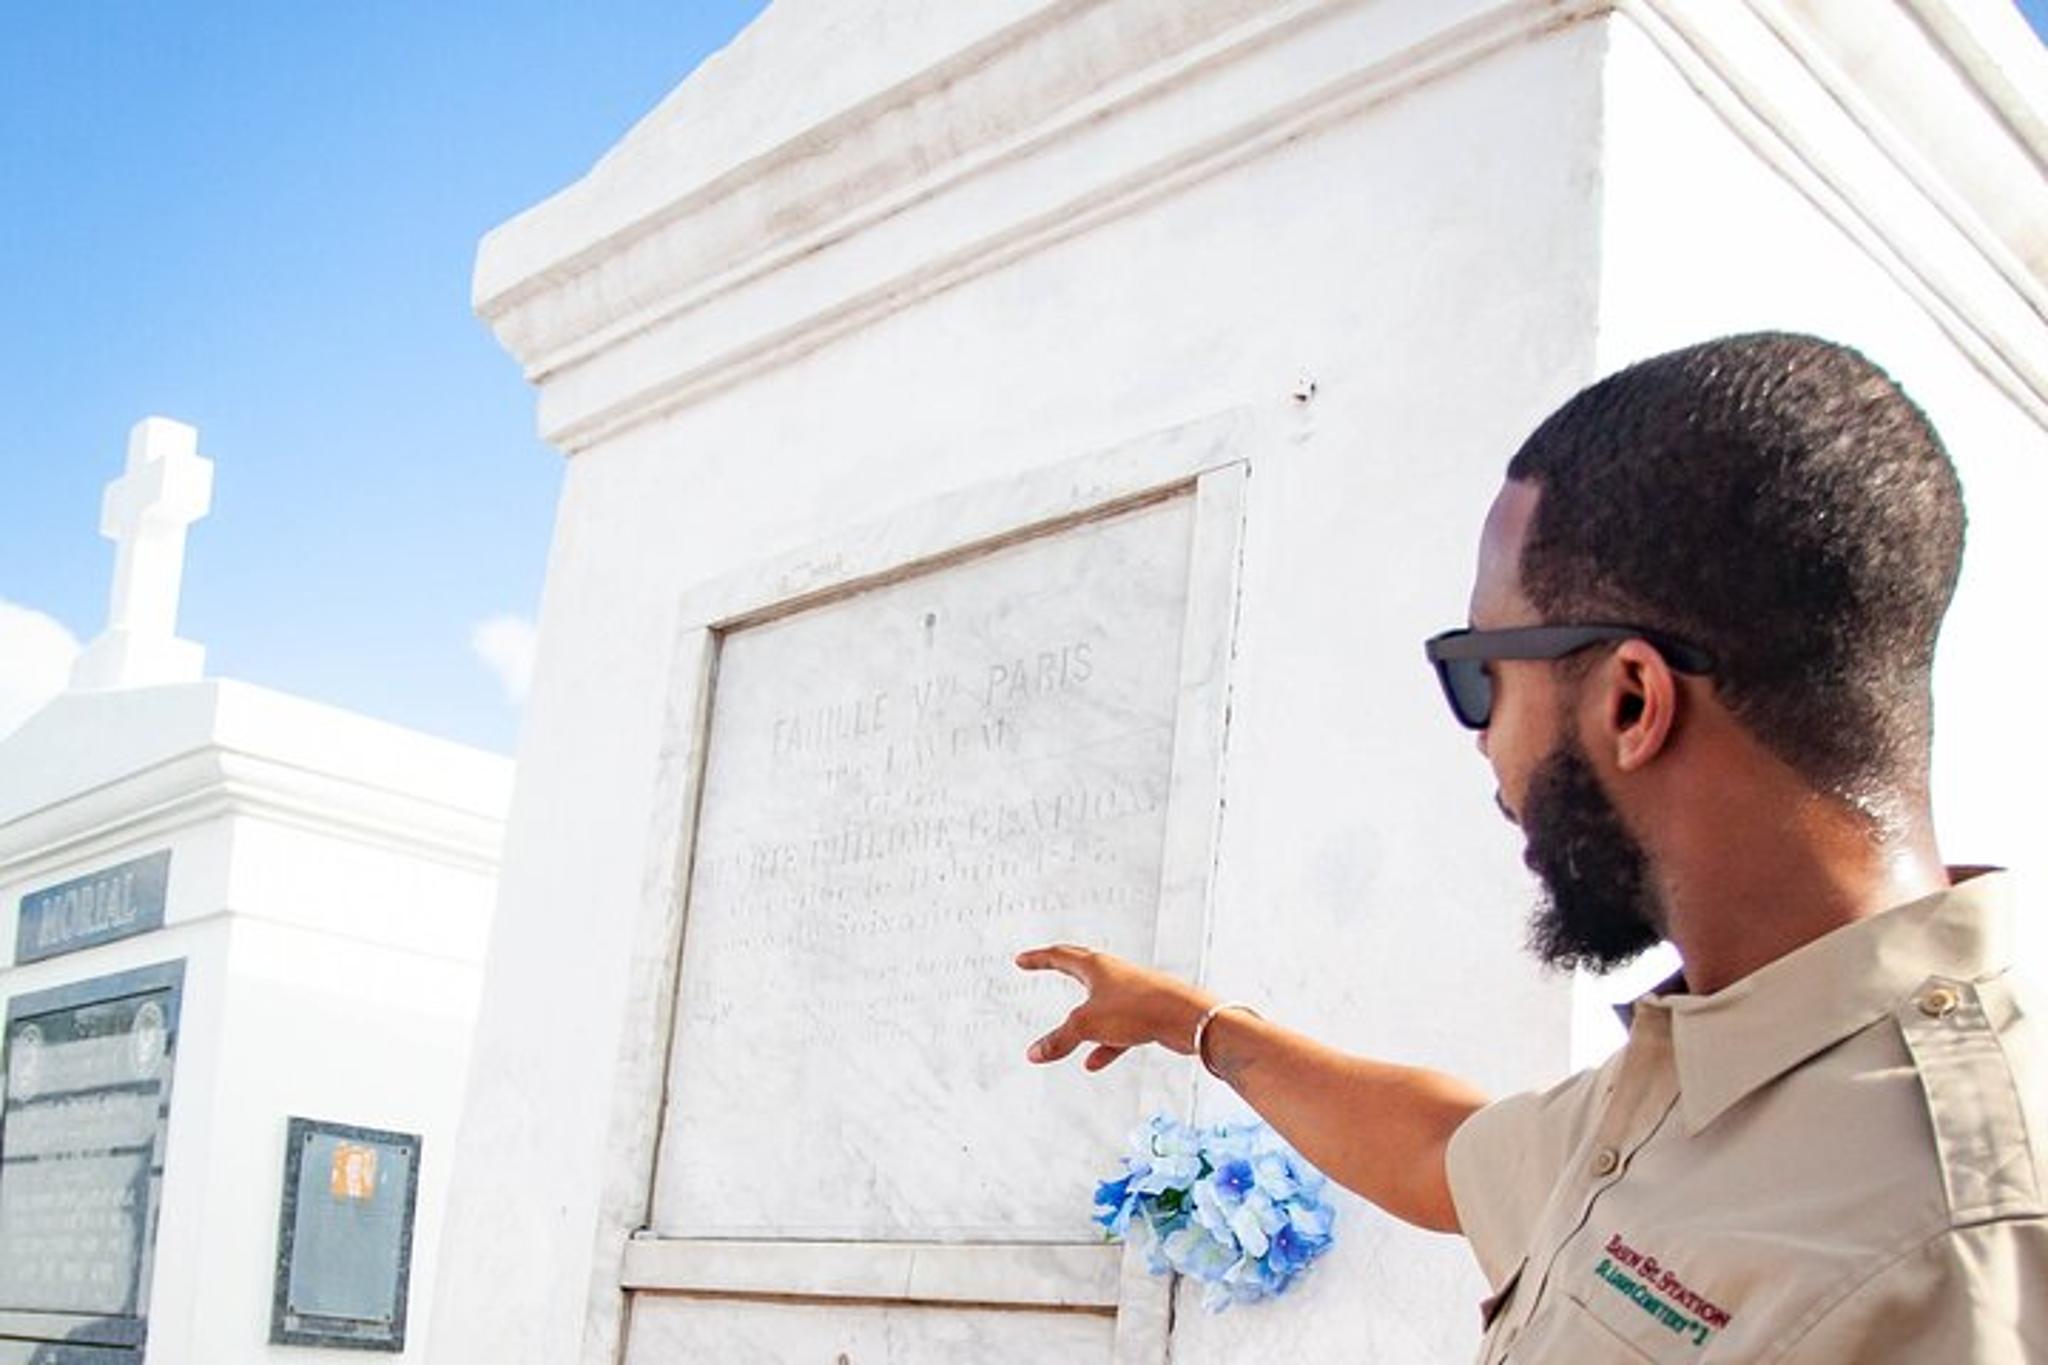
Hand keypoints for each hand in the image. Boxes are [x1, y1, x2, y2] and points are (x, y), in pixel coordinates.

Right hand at [1014, 944, 1213, 1071]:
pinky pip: (1118, 1029)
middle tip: (1043, 966)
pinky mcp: (1146, 1014)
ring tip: (1067, 1038)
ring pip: (1099, 1005)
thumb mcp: (1088, 1025)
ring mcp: (1132, 993)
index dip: (1038, 959)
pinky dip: (1104, 1044)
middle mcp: (1115, 974)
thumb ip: (1059, 1040)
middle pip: (1080, 969)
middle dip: (1059, 969)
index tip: (1022, 960)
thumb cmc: (1139, 1008)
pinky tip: (1094, 1062)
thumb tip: (1034, 1053)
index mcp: (1097, 966)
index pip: (1060, 956)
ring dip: (1082, 1021)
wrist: (1186, 1019)